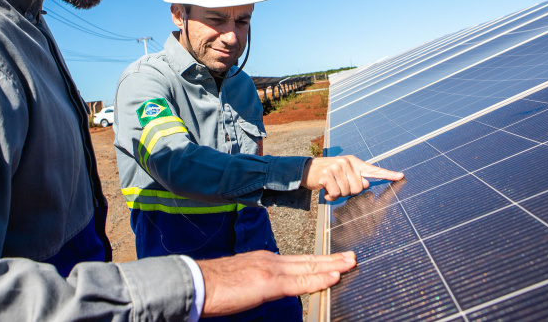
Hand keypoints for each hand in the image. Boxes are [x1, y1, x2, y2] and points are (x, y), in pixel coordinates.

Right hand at [197, 250, 355, 316]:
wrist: (196, 283)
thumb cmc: (211, 286)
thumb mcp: (241, 281)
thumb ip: (258, 282)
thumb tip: (266, 290)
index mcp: (263, 260)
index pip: (297, 261)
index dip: (317, 261)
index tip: (333, 262)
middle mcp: (270, 260)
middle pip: (307, 260)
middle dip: (331, 259)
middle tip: (351, 257)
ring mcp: (270, 269)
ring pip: (308, 267)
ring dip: (332, 266)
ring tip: (349, 264)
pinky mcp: (267, 282)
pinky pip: (299, 282)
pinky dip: (318, 279)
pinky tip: (333, 277)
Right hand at [302, 156, 403, 200]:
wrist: (307, 170)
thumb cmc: (328, 174)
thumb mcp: (343, 173)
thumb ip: (356, 179)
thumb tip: (365, 184)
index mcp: (354, 162)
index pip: (373, 169)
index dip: (388, 174)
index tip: (401, 176)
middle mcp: (347, 163)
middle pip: (359, 188)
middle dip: (349, 191)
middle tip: (338, 186)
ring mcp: (336, 167)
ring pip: (347, 192)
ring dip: (338, 194)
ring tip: (331, 186)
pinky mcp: (327, 175)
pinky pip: (336, 193)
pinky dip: (331, 196)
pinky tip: (326, 190)